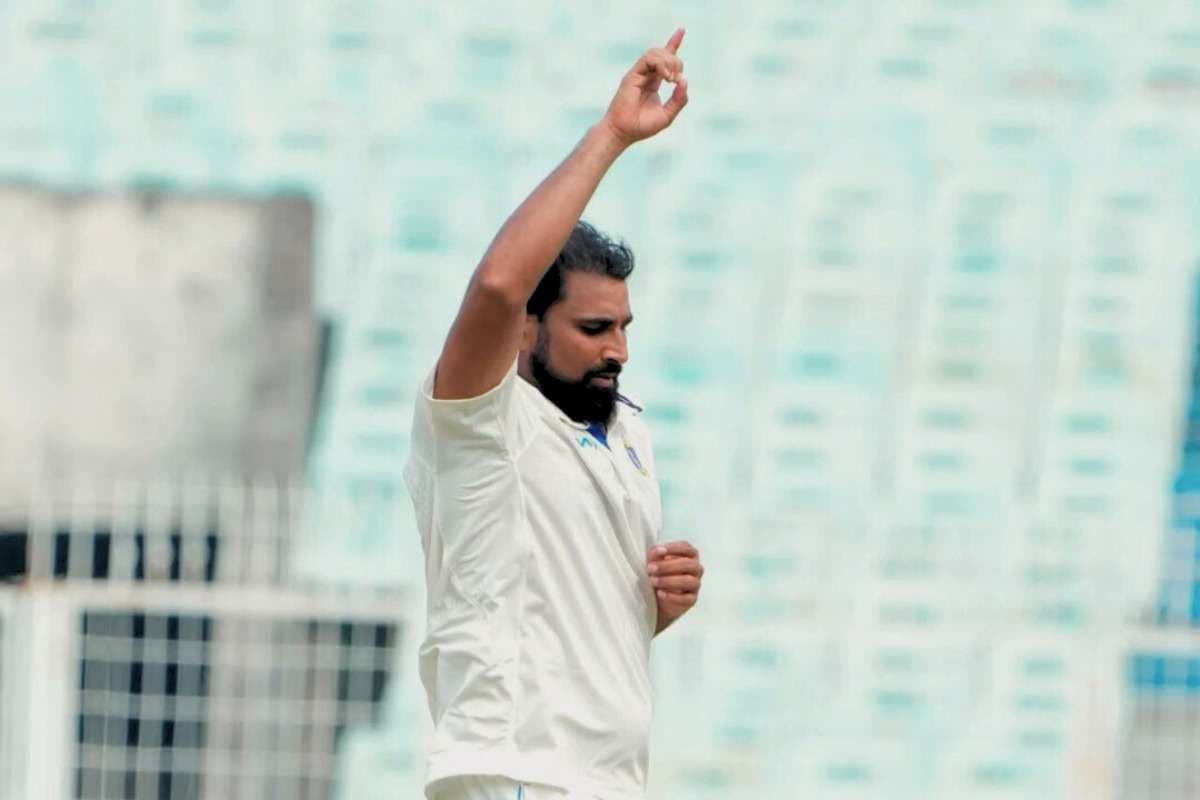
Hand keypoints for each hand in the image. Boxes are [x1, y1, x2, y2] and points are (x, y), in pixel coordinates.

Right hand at [602, 28, 688, 145]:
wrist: (624, 132)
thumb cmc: (642, 126)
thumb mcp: (667, 115)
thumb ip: (679, 99)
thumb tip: (684, 79)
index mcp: (654, 81)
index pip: (665, 57)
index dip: (674, 43)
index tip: (682, 30)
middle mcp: (646, 74)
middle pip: (664, 53)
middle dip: (676, 62)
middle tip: (675, 81)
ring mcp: (639, 73)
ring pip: (656, 52)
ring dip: (669, 62)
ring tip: (670, 79)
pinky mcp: (632, 75)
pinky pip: (648, 58)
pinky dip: (661, 64)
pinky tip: (665, 77)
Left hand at [648, 540, 702, 632]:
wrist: (658, 598)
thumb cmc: (659, 574)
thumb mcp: (655, 561)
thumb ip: (656, 553)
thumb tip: (658, 550)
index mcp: (689, 555)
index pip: (686, 548)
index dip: (673, 548)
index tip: (658, 551)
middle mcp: (695, 568)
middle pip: (688, 564)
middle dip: (668, 565)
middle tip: (651, 568)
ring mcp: (695, 584)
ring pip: (689, 581)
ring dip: (669, 580)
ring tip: (653, 581)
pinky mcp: (692, 599)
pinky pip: (686, 598)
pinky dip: (672, 596)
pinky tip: (660, 593)